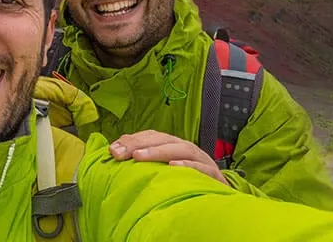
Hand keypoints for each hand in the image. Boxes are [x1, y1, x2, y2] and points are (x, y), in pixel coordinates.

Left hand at [110, 130, 228, 185]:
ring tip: (139, 156)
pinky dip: (187, 165)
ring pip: (181, 149)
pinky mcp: (214, 175)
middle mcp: (186, 149)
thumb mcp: (163, 170)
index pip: (151, 136)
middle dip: (140, 143)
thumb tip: (114, 151)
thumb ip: (143, 159)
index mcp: (174, 146)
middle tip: (120, 152)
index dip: (132, 140)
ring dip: (159, 151)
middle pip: (163, 139)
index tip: (112, 150)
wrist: (220, 196)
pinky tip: (172, 167)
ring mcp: (201, 160)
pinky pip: (202, 168)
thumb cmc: (187, 182)